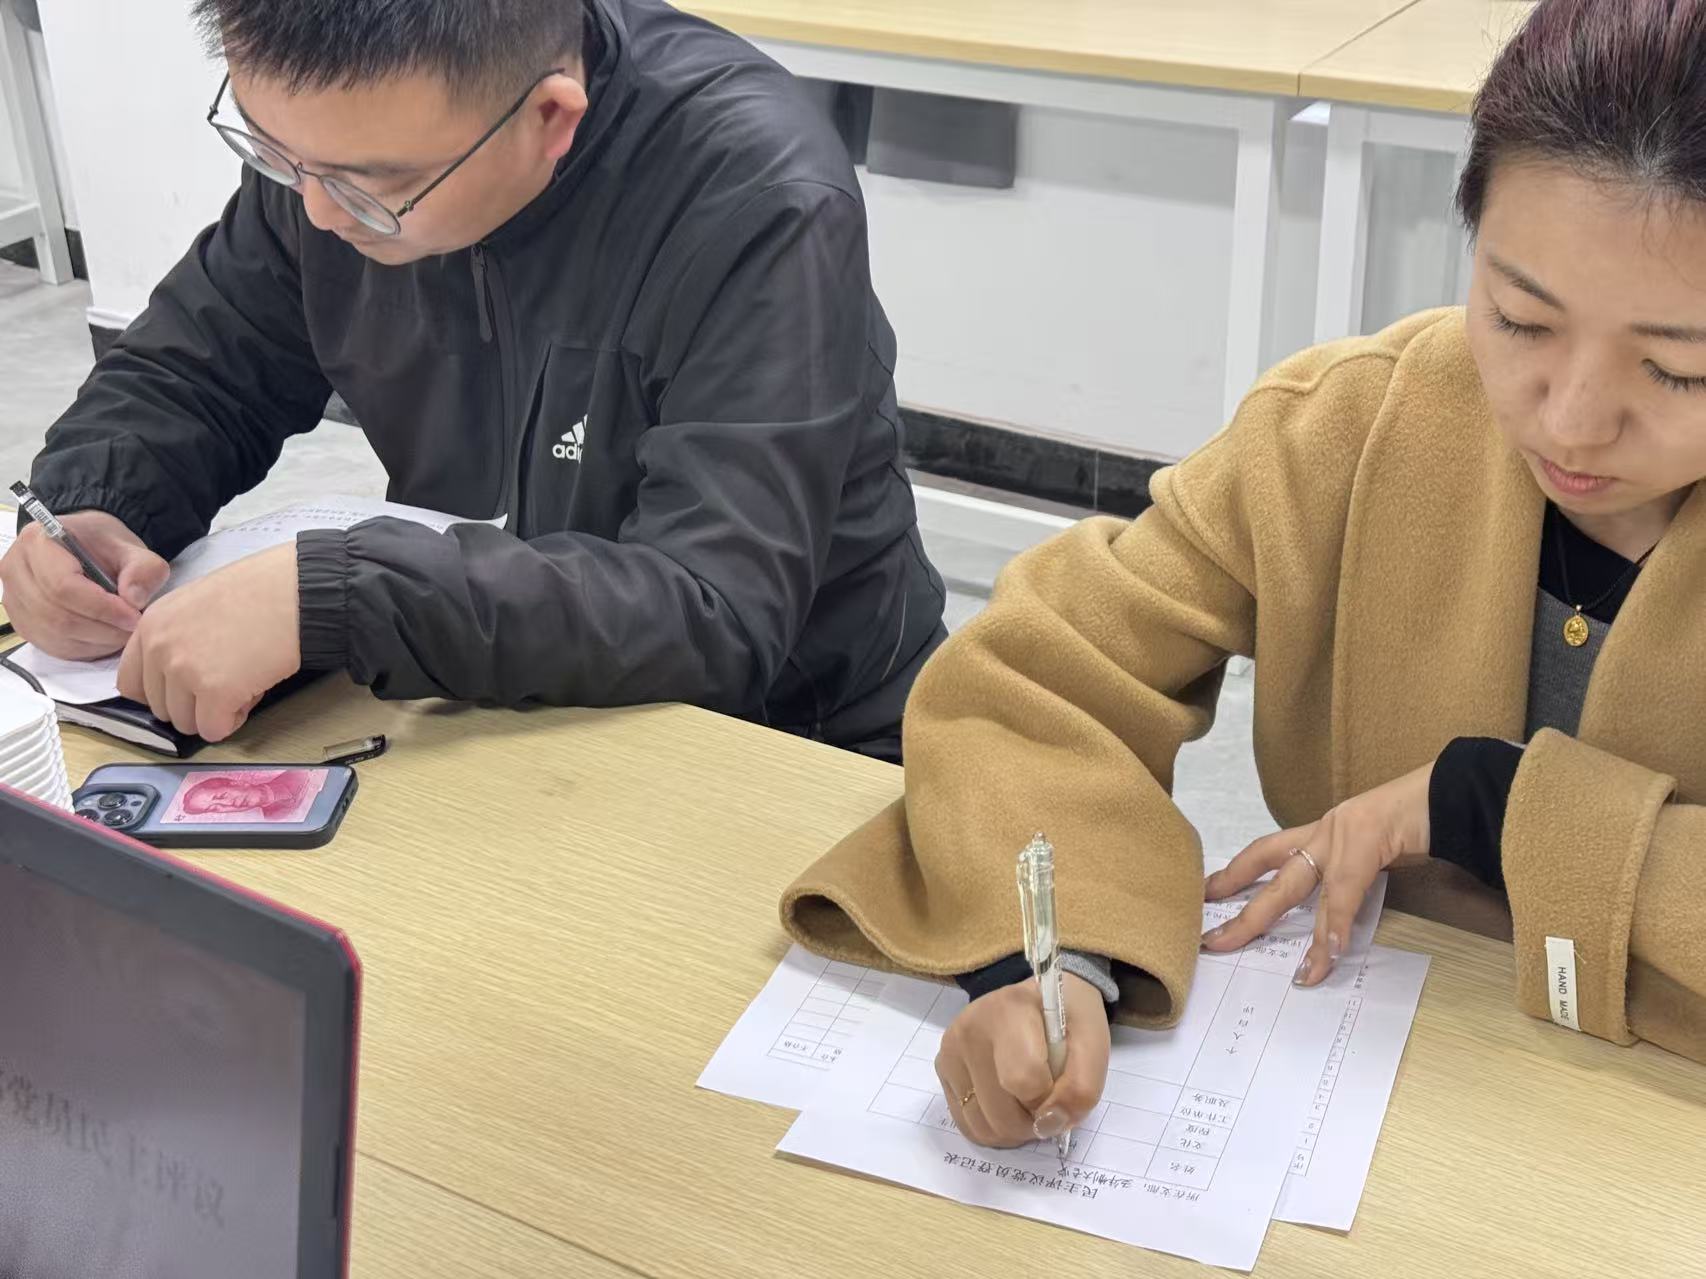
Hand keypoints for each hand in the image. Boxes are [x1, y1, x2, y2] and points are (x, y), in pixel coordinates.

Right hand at [0, 511, 167, 658]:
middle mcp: (16, 570)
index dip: (102, 608)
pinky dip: (87, 648)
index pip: (63, 586)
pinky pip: (54, 646)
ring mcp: (15, 600)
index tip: (134, 616)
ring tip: (125, 632)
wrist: (86, 550)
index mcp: (37, 542)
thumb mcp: (133, 549)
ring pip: (55, 635)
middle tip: (135, 628)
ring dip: (97, 641)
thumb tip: (134, 599)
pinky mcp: (23, 623)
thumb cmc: (105, 547)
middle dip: (103, 628)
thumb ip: (144, 569)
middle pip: (57, 615)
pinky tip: (108, 638)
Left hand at [116, 543, 301, 741]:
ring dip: (214, 713)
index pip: (131, 684)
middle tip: (227, 680)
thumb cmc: (259, 592)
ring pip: (186, 723)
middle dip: (193, 704)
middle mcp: (160, 649)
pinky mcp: (215, 693)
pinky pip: (214, 729)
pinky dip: (233, 720)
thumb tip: (178, 682)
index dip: (162, 693)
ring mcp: (185, 672)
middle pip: (160, 708)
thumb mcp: (196, 604)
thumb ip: (175, 638)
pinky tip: (250, 693)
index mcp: (151, 625)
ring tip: (242, 684)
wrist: (296, 592)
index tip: (188, 688)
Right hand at [935, 972, 1109, 1148]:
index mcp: (1009, 1011)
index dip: (1051, 1103)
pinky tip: (1007, 1105)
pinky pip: (965, 1123)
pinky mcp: (942, 1068)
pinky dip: (992, 1127)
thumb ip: (1082, 1087)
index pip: (1023, 1081)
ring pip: (980, 1126)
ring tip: (1027, 1105)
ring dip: (1012, 1131)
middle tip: (1047, 1105)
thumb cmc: (1068, 1019)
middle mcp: (969, 1028)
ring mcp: (950, 1050)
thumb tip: (1050, 1124)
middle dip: (1032, 1123)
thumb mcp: (1093, 1043)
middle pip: (999, 1114)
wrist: (1038, 999)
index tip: (1064, 1096)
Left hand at [1201, 762, 1433, 985]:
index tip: (1206, 894)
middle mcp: (1323, 831)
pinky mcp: (1366, 845)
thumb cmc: (1415, 817)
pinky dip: (1337, 928)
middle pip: (1268, 870)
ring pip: (1300, 888)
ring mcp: (1341, 837)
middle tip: (1213, 942)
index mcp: (1321, 830)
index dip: (1234, 873)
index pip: (1266, 852)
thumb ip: (1351, 872)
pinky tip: (1329, 956)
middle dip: (1242, 911)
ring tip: (1290, 971)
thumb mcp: (1373, 842)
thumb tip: (1337, 916)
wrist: (1448, 789)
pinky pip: (1346, 896)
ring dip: (1293, 931)